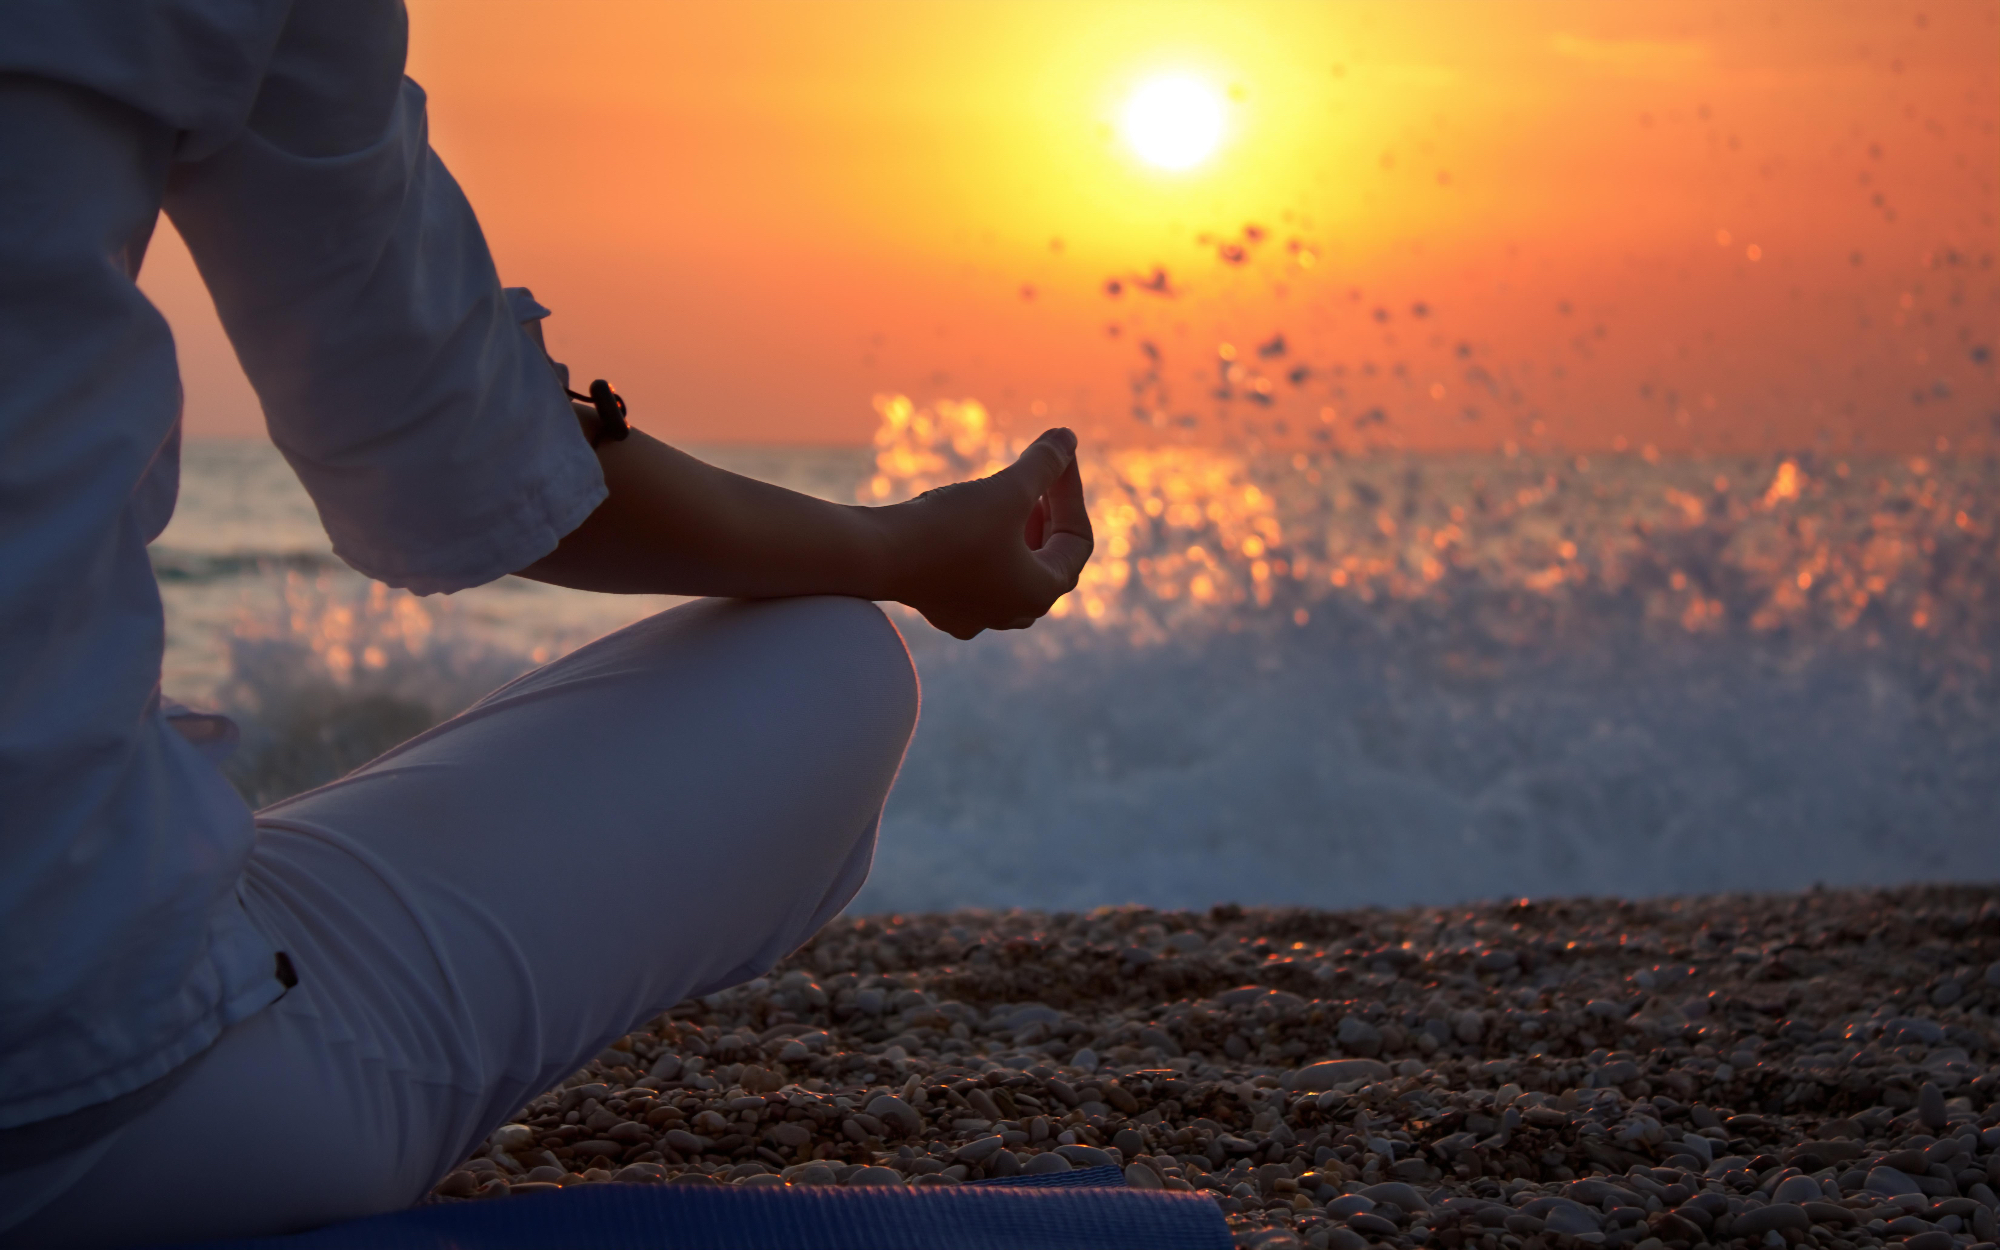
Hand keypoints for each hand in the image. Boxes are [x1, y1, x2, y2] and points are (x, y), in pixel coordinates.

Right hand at [878, 428, 1093, 638]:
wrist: (876, 556)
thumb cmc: (950, 526)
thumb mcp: (1008, 488)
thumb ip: (1045, 463)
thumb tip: (1069, 437)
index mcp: (1039, 592)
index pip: (1076, 539)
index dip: (1071, 491)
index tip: (1059, 454)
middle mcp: (1013, 614)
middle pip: (1049, 557)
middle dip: (1048, 512)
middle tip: (1038, 476)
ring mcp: (977, 615)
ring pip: (1014, 569)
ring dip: (1019, 530)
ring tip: (1008, 495)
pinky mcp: (945, 607)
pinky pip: (980, 576)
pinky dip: (986, 546)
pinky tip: (969, 521)